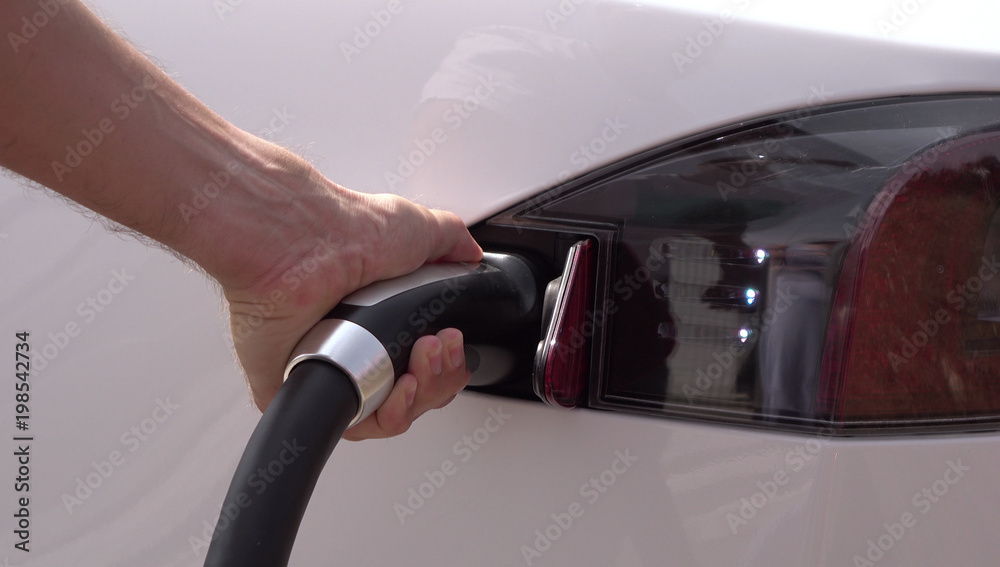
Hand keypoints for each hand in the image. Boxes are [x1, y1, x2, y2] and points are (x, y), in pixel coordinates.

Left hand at [216, 162, 481, 436]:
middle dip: (440, 377)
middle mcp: (358, 343)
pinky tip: (395, 391)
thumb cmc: (344, 231)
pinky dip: (381, 416)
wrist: (304, 246)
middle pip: (418, 392)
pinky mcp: (303, 389)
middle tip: (436, 348)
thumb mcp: (418, 227)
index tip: (453, 339)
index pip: (427, 361)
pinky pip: (349, 425)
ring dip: (419, 396)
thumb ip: (451, 241)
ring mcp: (333, 369)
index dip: (450, 361)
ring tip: (417, 365)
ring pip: (391, 415)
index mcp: (381, 314)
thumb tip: (471, 255)